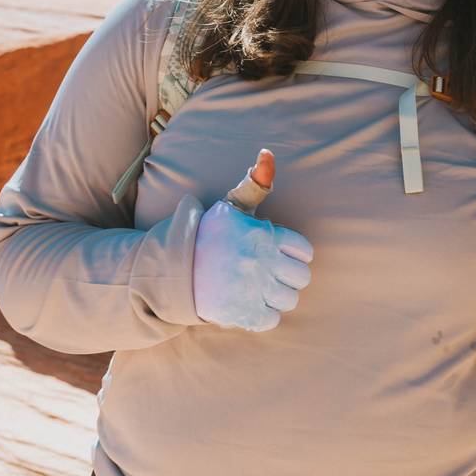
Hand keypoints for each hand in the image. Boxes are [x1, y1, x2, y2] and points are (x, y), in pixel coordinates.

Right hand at [193, 149, 313, 331]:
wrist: (172, 269)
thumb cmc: (209, 235)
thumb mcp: (232, 207)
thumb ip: (256, 184)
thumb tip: (268, 154)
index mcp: (263, 235)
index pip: (304, 250)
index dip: (293, 252)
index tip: (275, 252)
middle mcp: (261, 262)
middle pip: (301, 277)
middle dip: (287, 275)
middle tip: (267, 272)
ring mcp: (252, 289)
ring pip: (290, 299)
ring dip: (277, 295)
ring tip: (258, 287)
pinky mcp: (242, 313)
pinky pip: (273, 320)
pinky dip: (263, 315)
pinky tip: (249, 303)